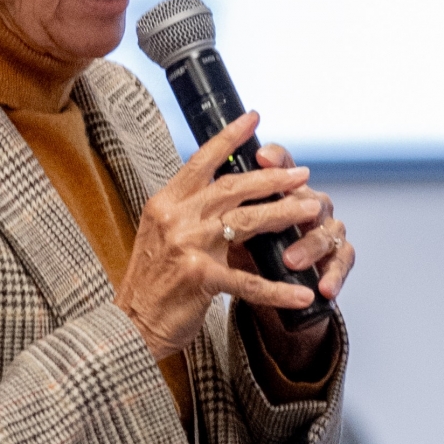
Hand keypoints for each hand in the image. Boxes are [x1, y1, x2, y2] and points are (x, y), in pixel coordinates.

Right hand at [115, 112, 326, 361]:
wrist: (131, 324)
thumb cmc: (151, 282)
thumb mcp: (162, 233)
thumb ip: (188, 211)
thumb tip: (225, 189)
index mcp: (165, 203)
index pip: (201, 161)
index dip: (229, 138)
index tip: (254, 119)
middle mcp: (176, 218)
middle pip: (234, 187)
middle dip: (273, 178)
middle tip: (302, 173)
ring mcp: (188, 246)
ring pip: (247, 221)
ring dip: (285, 213)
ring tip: (312, 209)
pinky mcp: (200, 278)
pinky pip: (249, 281)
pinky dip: (278, 290)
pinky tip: (300, 293)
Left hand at [233, 140, 352, 373]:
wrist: (265, 302)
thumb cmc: (246, 261)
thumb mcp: (230, 231)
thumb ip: (225, 206)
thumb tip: (198, 180)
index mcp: (284, 191)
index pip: (281, 165)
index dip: (275, 158)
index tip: (260, 153)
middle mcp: (311, 203)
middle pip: (307, 196)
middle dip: (290, 206)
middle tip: (282, 210)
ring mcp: (327, 231)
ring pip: (326, 231)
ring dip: (309, 246)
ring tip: (292, 262)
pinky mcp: (338, 261)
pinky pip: (340, 264)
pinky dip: (332, 277)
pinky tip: (322, 290)